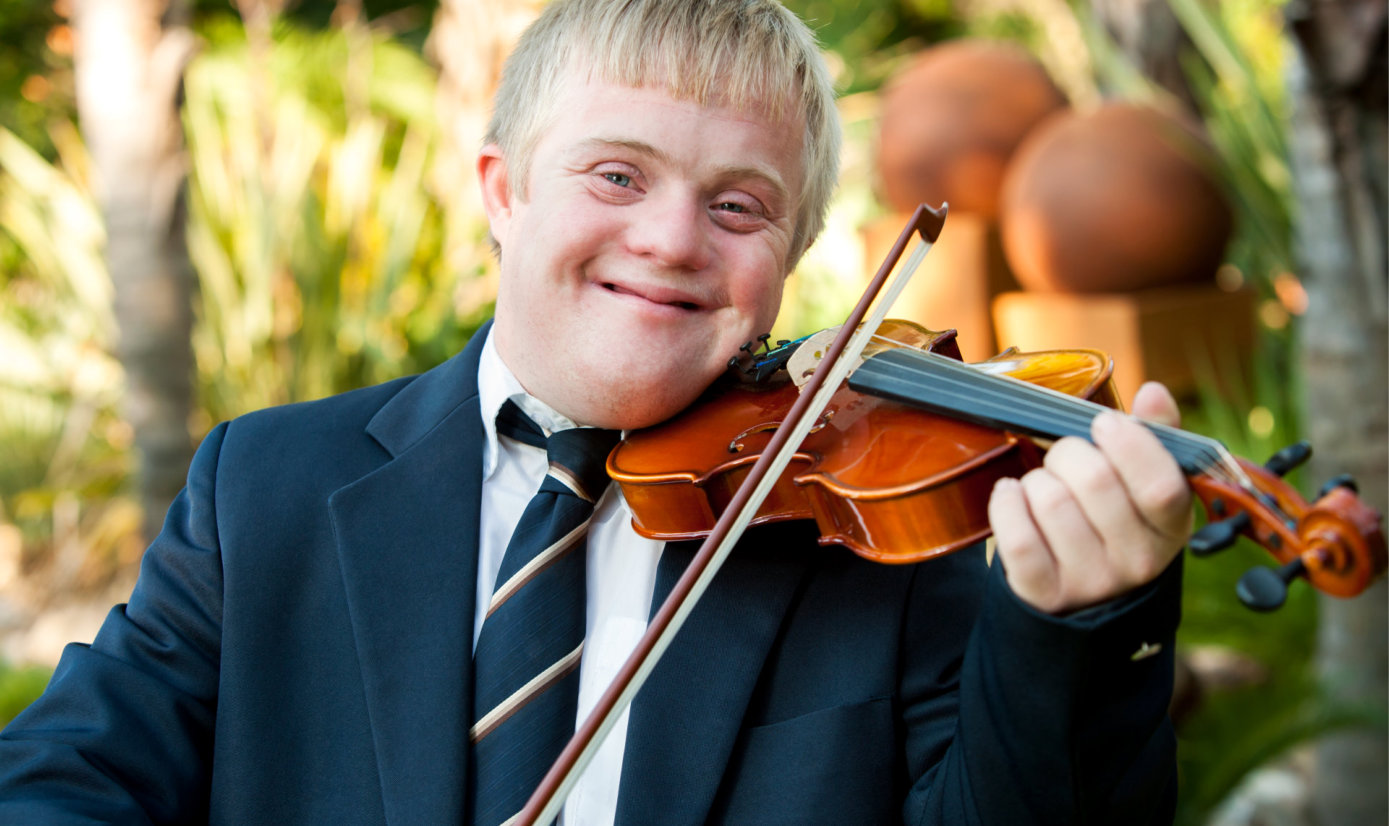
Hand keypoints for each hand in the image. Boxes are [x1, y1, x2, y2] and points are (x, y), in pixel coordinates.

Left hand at [988, 382, 1193, 614]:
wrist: (1077, 591)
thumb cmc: (1110, 519)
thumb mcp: (1142, 482)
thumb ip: (1154, 435)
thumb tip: (1154, 392)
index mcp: (1171, 528)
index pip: (1160, 486)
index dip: (1130, 445)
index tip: (1103, 423)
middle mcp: (1138, 561)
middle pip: (1095, 480)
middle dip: (1068, 453)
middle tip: (1064, 459)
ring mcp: (1091, 582)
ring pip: (1051, 501)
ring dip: (1036, 479)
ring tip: (1042, 486)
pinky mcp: (1045, 593)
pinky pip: (1017, 536)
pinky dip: (1006, 504)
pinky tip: (1011, 496)